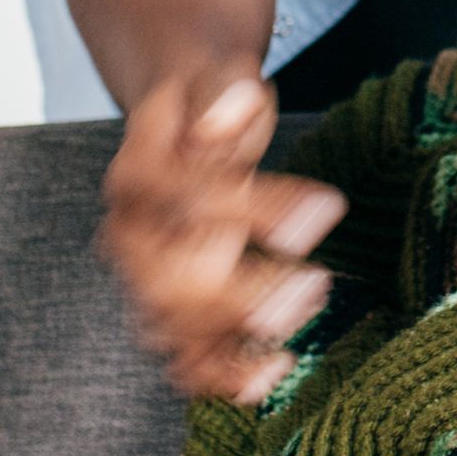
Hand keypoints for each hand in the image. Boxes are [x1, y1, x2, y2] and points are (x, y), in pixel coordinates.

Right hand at [100, 74, 345, 403]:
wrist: (182, 114)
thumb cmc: (212, 98)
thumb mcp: (222, 80)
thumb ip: (228, 95)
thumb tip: (238, 102)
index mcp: (137, 173)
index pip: (191, 201)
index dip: (260, 211)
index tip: (327, 210)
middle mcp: (128, 233)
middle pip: (171, 282)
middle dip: (245, 295)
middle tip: (316, 288)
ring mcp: (141, 276)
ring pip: (173, 326)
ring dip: (238, 338)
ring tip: (303, 320)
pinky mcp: (164, 304)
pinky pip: (182, 351)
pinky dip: (222, 372)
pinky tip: (271, 375)